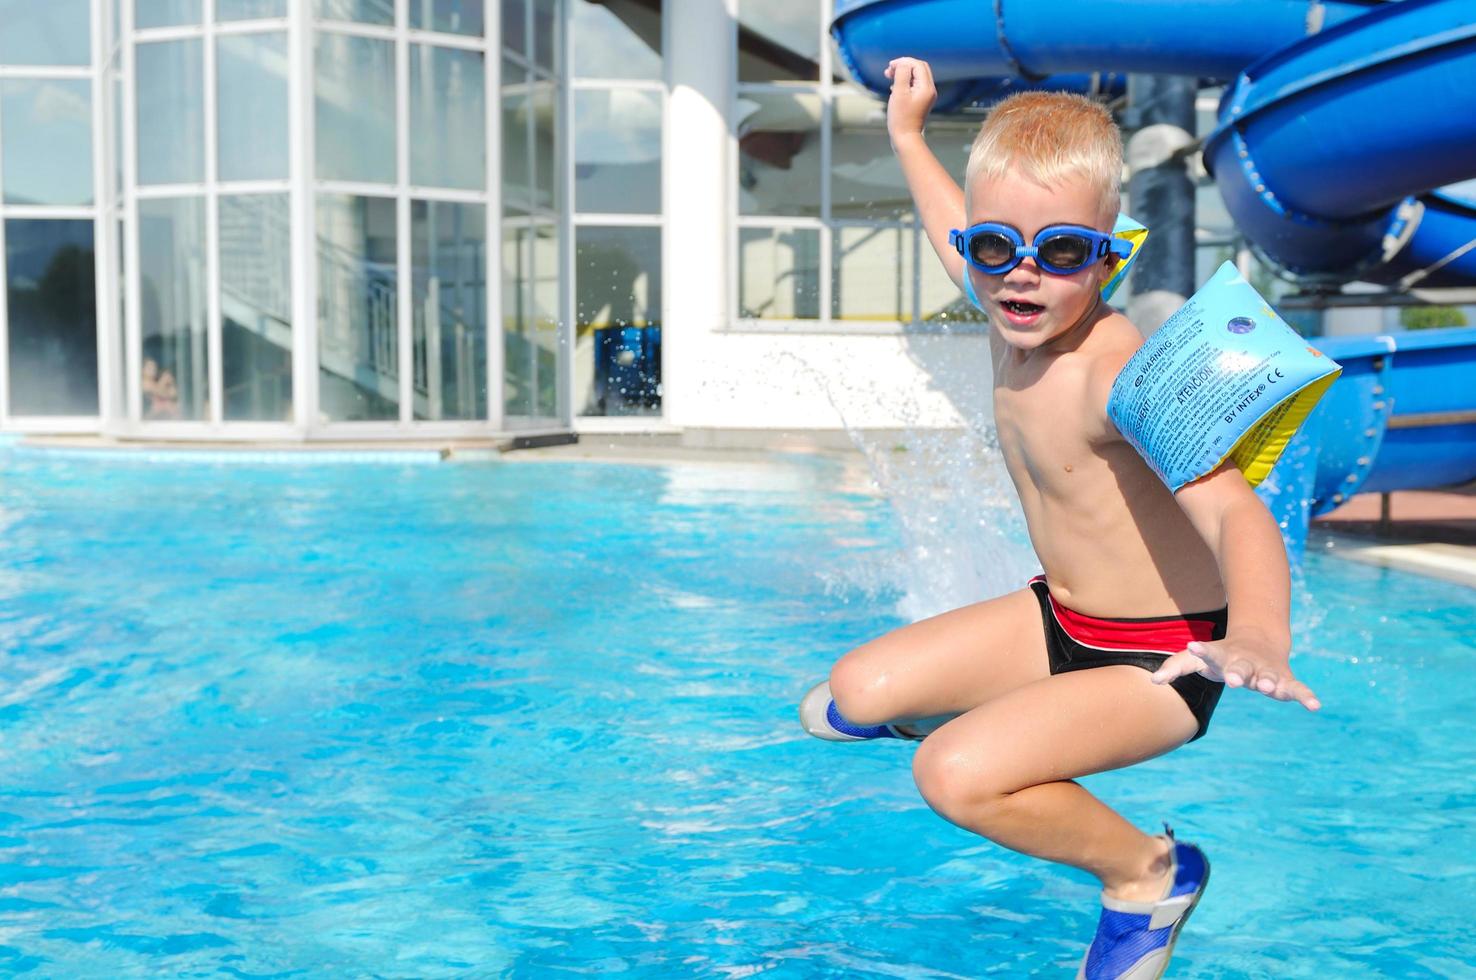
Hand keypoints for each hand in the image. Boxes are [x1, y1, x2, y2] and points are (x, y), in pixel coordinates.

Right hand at [884, 57, 936, 146]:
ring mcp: (926, 96)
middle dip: (904, 66)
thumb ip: (902, 74)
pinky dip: (905, 82)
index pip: (917, 65)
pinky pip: (915, 85)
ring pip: (916, 76)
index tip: (890, 66)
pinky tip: (894, 87)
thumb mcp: (899, 93)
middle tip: (889, 70)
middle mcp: (930, 90)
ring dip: (903, 73)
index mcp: (926, 87)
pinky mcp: (921, 101)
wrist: (905, 138)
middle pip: (919, 68)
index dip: (903, 62)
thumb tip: (902, 63)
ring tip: (889, 76)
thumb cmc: (901, 117)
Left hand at [1151, 635, 1321, 711]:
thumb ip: (1176, 666)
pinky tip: (1316, 706)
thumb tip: (1154, 681)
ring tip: (1270, 688)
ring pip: (1269, 677)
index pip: (1209, 652)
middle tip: (1236, 680)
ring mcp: (1266, 670)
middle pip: (1242, 667)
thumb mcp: (1198, 659)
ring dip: (1270, 682)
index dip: (1201, 651)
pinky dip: (1306, 696)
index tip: (1193, 646)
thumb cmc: (1222, 655)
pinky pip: (1297, 689)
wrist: (1260, 641)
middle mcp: (1246, 662)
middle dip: (1239, 673)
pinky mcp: (1285, 679)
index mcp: (1223, 655)